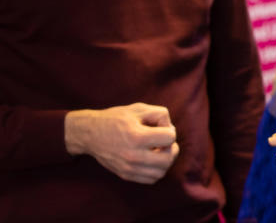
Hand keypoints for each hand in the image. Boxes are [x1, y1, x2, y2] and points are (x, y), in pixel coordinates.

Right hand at [64, 103, 178, 183]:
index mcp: (137, 136)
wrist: (90, 133)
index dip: (169, 130)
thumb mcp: (139, 108)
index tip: (159, 127)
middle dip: (172, 149)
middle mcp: (133, 155)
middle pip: (168, 159)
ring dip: (165, 161)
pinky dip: (156, 171)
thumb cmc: (116, 118)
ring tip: (159, 151)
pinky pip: (150, 180)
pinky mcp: (125, 175)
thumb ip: (160, 115)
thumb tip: (171, 131)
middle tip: (165, 142)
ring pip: (161, 172)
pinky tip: (152, 159)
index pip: (170, 138)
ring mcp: (128, 167)